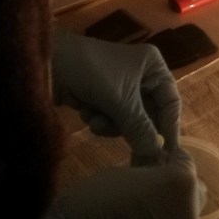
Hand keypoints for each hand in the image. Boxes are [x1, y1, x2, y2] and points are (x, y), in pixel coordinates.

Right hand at [45, 148, 203, 218]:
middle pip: (193, 190)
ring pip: (185, 216)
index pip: (186, 161)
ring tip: (144, 207)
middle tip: (154, 182)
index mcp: (182, 183)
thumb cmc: (97, 196)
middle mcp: (189, 211)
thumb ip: (151, 169)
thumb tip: (159, 169)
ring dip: (171, 208)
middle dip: (178, 183)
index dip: (170, 157)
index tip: (156, 157)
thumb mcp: (127, 170)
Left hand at [51, 29, 181, 164]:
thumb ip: (141, 129)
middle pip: (148, 114)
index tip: (167, 153)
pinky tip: (86, 112)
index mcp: (152, 67)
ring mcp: (120, 87)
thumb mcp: (120, 101)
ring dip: (112, 124)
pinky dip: (100, 119)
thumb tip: (156, 156)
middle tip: (129, 146)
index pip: (170, 102)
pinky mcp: (101, 96)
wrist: (48, 63)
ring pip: (128, 120)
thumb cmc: (91, 72)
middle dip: (131, 126)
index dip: (169, 127)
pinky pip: (112, 118)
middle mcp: (140, 75)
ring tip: (97, 120)